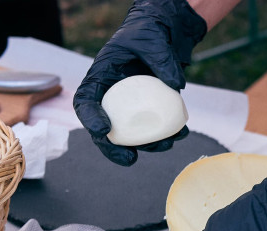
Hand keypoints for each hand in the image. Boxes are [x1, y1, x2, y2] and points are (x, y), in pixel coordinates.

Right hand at [73, 0, 206, 165]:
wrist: (166, 35)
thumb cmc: (150, 34)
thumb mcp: (153, 39)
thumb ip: (161, 59)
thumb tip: (176, 85)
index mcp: (101, 77)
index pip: (86, 101)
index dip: (90, 118)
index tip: (104, 130)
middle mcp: (113, 97)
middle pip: (104, 129)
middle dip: (113, 149)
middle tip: (129, 159)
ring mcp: (132, 107)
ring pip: (132, 135)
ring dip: (148, 146)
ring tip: (167, 145)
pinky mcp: (150, 112)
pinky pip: (154, 129)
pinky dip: (166, 136)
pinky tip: (180, 134)